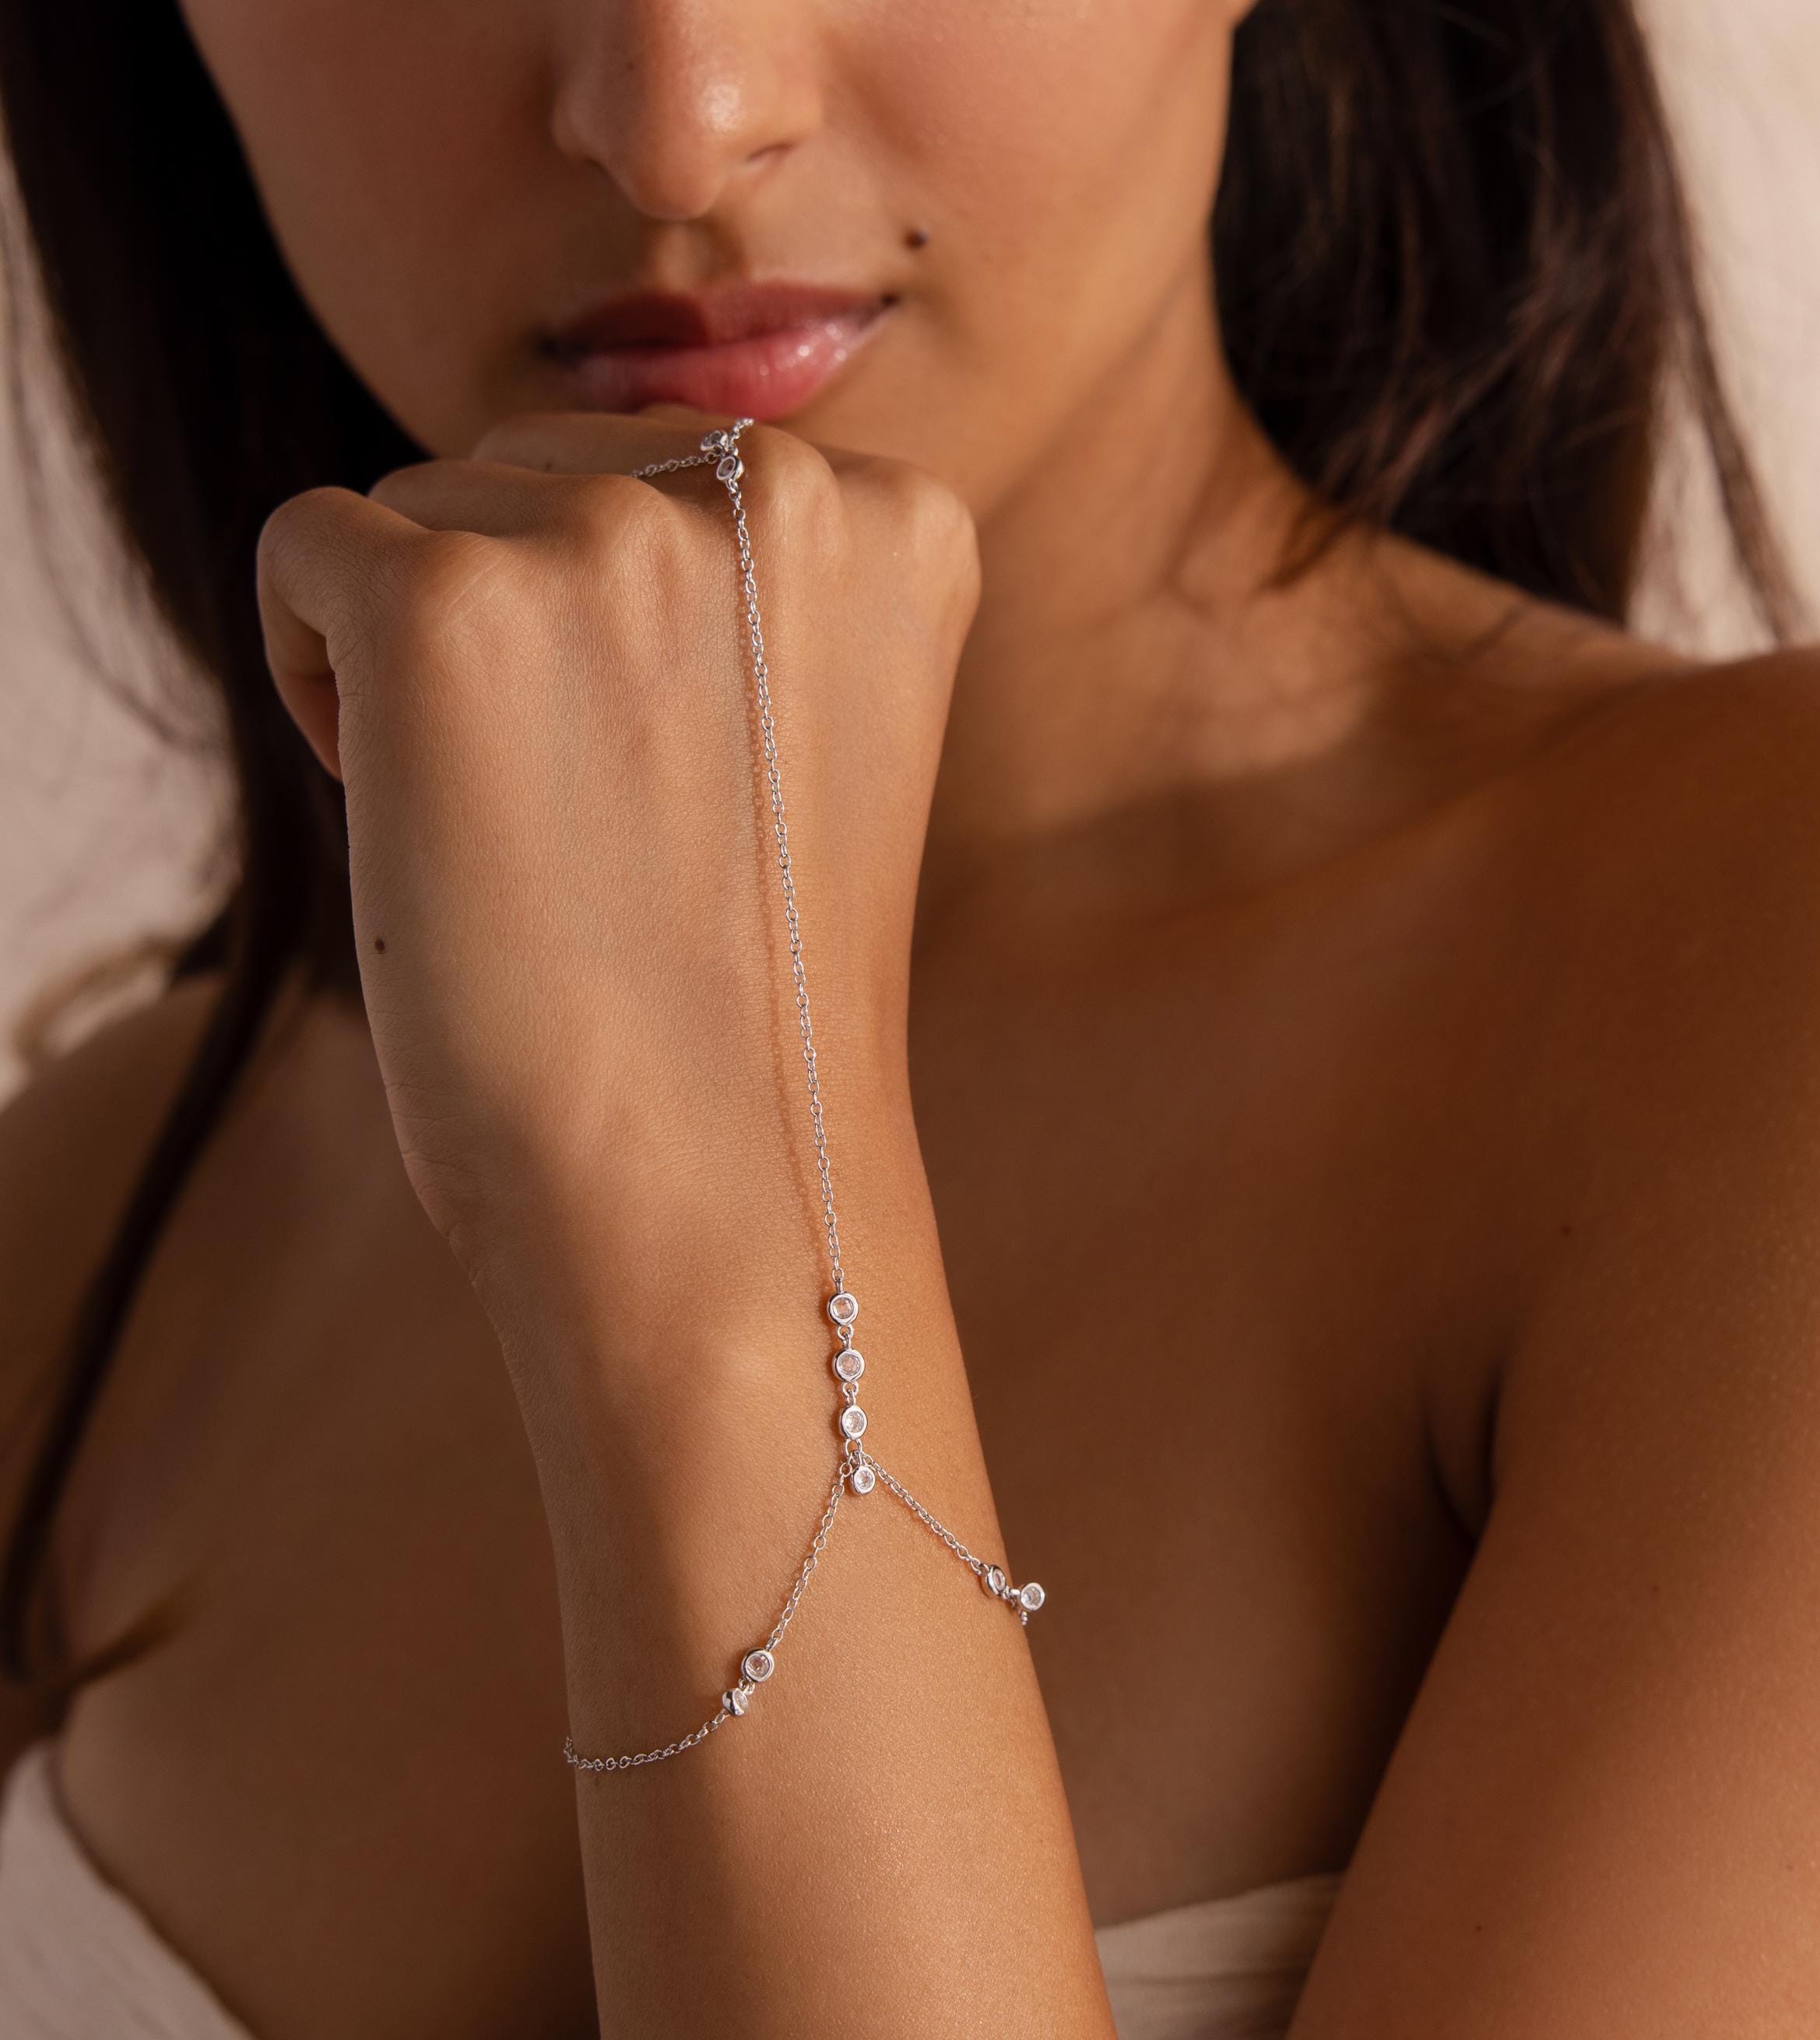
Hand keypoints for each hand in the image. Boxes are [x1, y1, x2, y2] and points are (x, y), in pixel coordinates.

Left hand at [256, 409, 978, 1352]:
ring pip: (430, 506)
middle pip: (545, 465)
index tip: (670, 765)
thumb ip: (751, 581)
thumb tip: (580, 483)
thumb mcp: (820, 728)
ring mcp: (614, 540)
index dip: (635, 621)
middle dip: (525, 612)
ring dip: (429, 650)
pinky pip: (308, 547)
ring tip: (516, 825)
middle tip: (588, 814)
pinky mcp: (445, 606)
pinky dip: (316, 670)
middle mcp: (779, 491)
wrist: (722, 1184)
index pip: (683, 466)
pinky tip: (398, 799)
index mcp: (901, 522)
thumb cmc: (759, 991)